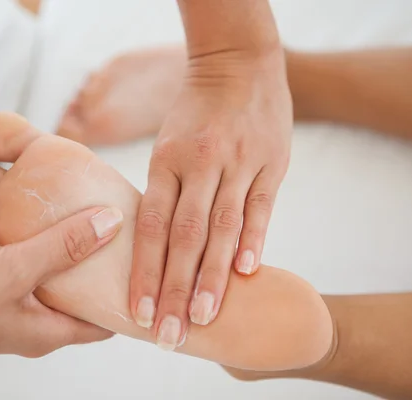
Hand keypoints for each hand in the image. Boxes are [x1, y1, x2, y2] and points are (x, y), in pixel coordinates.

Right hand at [0, 206, 122, 358]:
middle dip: (78, 232)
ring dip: (19, 212)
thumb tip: (110, 224)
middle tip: (96, 198)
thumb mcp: (13, 275)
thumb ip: (64, 247)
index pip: (99, 315)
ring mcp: (5, 272)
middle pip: (71, 264)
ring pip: (32, 233)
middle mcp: (30, 300)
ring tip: (3, 194)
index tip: (144, 257)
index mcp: (45, 324)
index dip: (121, 289)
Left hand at [130, 50, 291, 348]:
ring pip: (223, 227)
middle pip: (185, 236)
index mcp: (166, 161)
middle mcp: (200, 164)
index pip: (151, 226)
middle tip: (169, 335)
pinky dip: (254, 240)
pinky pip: (261, 206)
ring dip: (213, 276)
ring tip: (205, 317)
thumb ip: (169, 194)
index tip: (139, 313)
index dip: (144, 272)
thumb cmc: (196, 114)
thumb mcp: (170, 146)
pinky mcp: (272, 162)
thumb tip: (161, 249)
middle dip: (176, 289)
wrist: (238, 63)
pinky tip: (247, 273)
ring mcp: (238, 163)